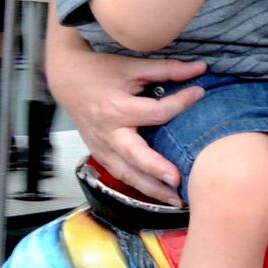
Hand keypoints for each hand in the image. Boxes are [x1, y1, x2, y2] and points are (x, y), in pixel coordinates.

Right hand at [43, 43, 207, 202]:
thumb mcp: (132, 67)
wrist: (67, 81)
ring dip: (151, 189)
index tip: (200, 94)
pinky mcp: (100, 155)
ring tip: (176, 199)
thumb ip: (166, 69)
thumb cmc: (99, 72)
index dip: (181, 103)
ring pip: (127, 174)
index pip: (156, 112)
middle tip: (178, 179)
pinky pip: (120, 175)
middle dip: (156, 170)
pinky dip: (139, 186)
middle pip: (135, 156)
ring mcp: (102, 148)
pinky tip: (158, 194)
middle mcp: (108, 133)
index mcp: (116, 108)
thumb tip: (200, 68)